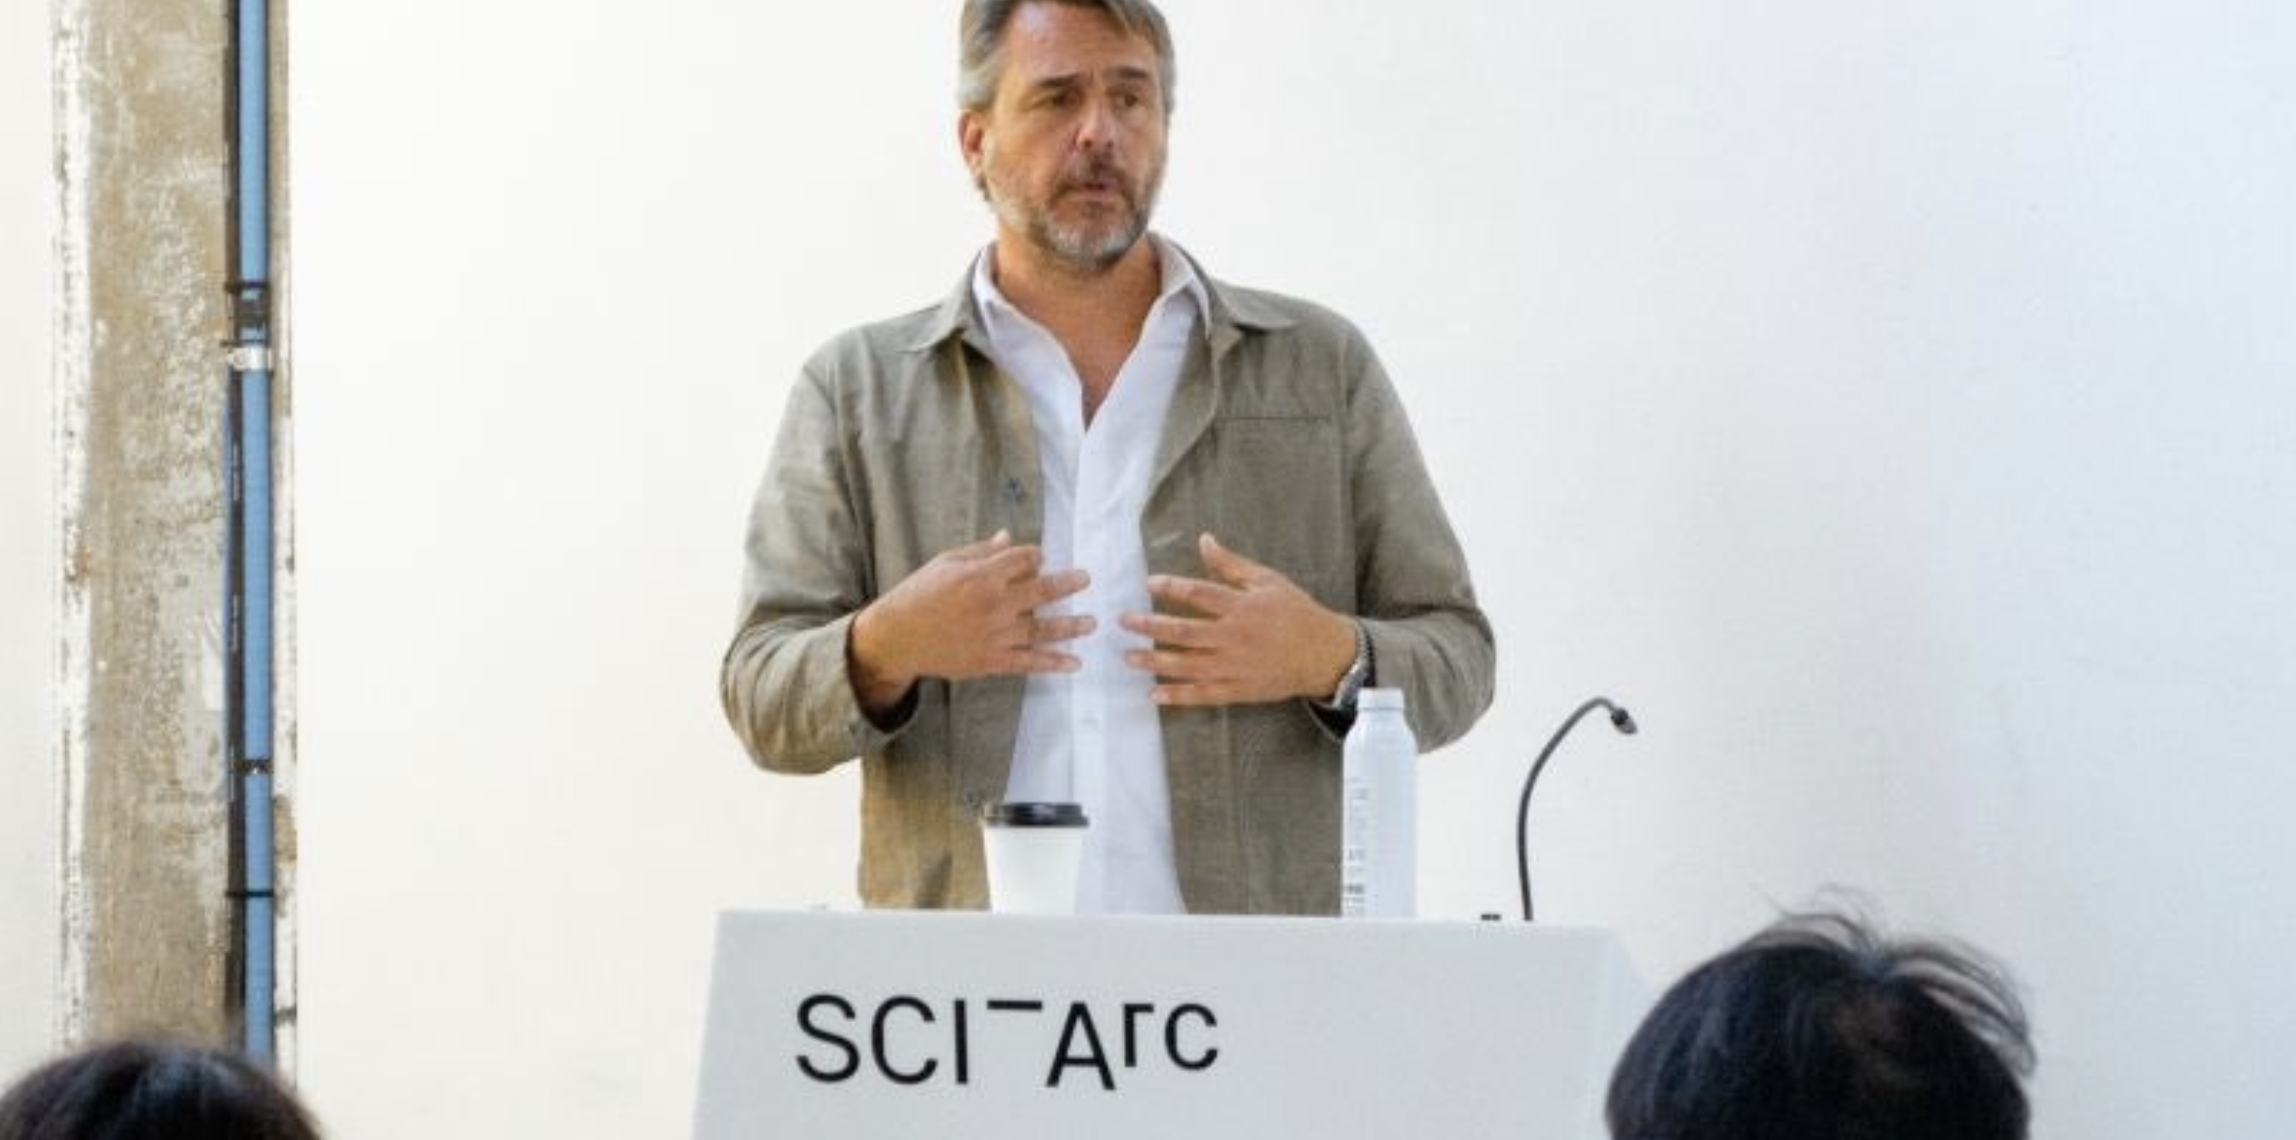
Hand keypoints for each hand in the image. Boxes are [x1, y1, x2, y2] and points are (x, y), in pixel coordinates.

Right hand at [849, 531, 1092, 712]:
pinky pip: (1029, 662)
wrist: (897, 637)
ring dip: (1071, 626)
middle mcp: (994, 605)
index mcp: (982, 576)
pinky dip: (1054, 663)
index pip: (1023, 560)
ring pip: (1043, 629)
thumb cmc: (918, 594)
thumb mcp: (946, 563)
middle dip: (1068, 584)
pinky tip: (1075, 663)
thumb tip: (1008, 538)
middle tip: (1087, 579)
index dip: (1035, 556)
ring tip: (1092, 623)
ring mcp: (995, 635)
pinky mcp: (991, 661)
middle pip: (1042, 592)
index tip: (1039, 559)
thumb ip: (981, 553)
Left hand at [1119, 533, 1357, 706]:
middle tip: (1123, 622)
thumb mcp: (1268, 581)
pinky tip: (1154, 694)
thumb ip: (1231, 565)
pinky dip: (1177, 696)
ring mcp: (1235, 667)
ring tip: (1129, 657)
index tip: (1149, 584)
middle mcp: (1234, 638)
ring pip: (1187, 666)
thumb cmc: (1297, 613)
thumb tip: (1204, 540)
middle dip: (1149, 627)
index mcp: (1242, 607)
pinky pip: (1202, 694)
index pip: (1198, 594)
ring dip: (1155, 662)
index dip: (1171, 588)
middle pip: (1183, 632)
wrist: (1325, 655)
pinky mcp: (1238, 690)